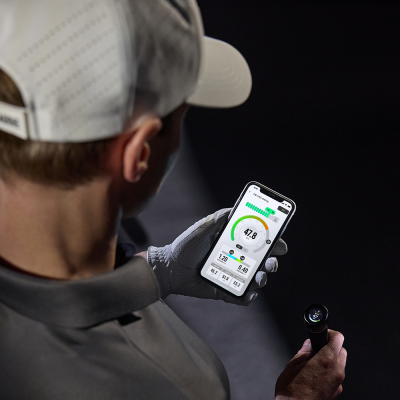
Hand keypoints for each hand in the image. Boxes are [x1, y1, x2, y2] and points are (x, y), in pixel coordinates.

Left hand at [147, 208, 287, 304]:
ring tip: (259, 278)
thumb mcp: (203, 227)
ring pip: (255, 280)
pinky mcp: (224, 290)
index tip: (279, 239)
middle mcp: (236, 259)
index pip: (258, 242)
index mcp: (234, 243)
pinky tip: (248, 294)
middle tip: (272, 261)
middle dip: (272, 261)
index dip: (271, 241)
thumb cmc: (185, 246)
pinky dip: (247, 298)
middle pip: (262, 261)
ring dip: (262, 279)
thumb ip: (219, 218)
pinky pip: (241, 297)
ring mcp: (231, 275)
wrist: (170, 268)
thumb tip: (237, 208)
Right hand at [275, 330, 346, 399]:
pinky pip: (337, 376)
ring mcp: (338, 383)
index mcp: (326, 360)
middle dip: (331, 346)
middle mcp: (336, 371)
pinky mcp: (337, 392)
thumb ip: (304, 351)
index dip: (330, 333)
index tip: (323, 334)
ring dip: (331, 359)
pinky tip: (316, 375)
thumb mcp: (293, 364)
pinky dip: (330, 371)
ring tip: (315, 362)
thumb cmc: (292, 390)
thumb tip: (309, 344)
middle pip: (342, 350)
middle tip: (317, 347)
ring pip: (340, 364)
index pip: (338, 338)